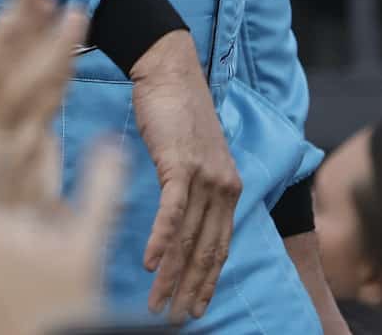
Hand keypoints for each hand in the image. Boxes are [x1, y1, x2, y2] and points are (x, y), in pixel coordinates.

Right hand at [131, 30, 242, 319]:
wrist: (169, 71)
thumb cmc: (177, 113)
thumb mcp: (193, 157)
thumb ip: (194, 191)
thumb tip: (180, 225)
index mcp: (230, 187)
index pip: (220, 246)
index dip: (207, 282)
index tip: (194, 309)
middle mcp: (224, 185)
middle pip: (207, 251)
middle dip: (191, 290)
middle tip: (175, 321)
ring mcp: (205, 175)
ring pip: (188, 237)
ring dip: (171, 276)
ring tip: (157, 306)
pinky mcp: (182, 163)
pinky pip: (173, 211)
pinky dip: (162, 241)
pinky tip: (151, 265)